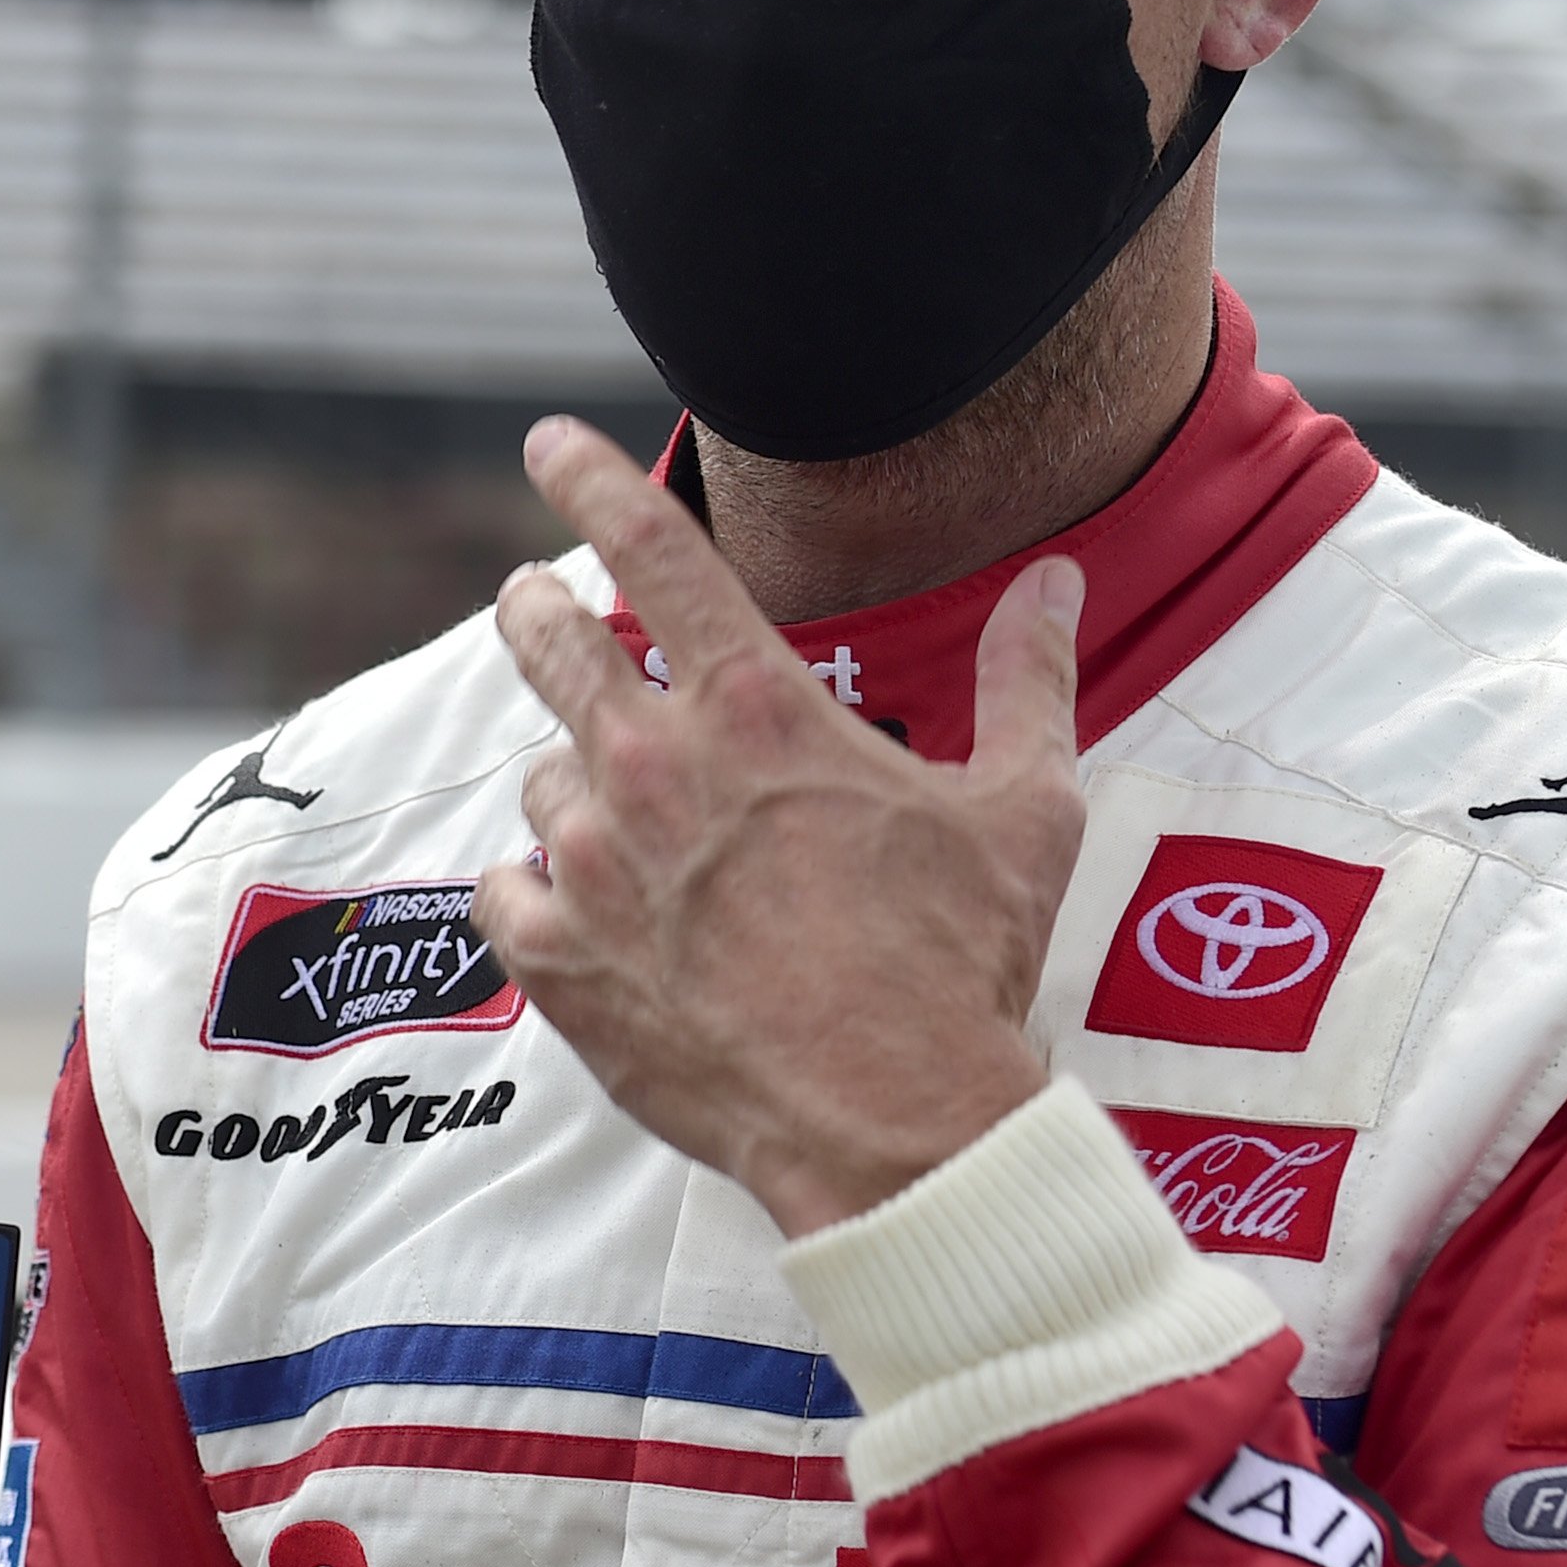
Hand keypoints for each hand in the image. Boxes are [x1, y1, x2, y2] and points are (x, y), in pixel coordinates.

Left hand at [468, 420, 1085, 1235]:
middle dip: (535, 607)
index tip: (547, 444)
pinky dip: (538, 891)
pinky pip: (509, 890)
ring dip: (576, 784)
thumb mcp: (1025, 810)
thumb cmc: (961, 965)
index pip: (655, 549)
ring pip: (545, 780)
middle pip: (553, 642)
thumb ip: (1028, 682)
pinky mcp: (554, 958)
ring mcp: (593, 863)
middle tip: (531, 599)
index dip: (591, 482)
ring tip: (624, 818)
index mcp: (757, 709)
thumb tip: (1057, 581)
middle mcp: (653, 766)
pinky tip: (578, 909)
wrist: (891, 1122)